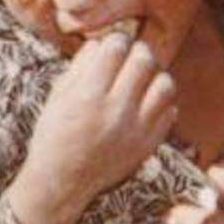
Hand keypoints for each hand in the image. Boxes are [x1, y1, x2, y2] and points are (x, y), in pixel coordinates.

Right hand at [6, 34, 176, 223]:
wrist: (63, 183)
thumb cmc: (54, 136)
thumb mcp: (57, 97)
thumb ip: (80, 67)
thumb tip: (102, 43)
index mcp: (88, 95)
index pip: (115, 47)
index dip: (114, 40)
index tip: (112, 45)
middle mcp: (116, 110)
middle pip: (143, 60)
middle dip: (136, 52)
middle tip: (129, 58)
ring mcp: (136, 129)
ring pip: (164, 83)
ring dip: (154, 75)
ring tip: (141, 80)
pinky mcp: (149, 144)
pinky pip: (170, 111)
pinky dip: (161, 102)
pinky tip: (145, 104)